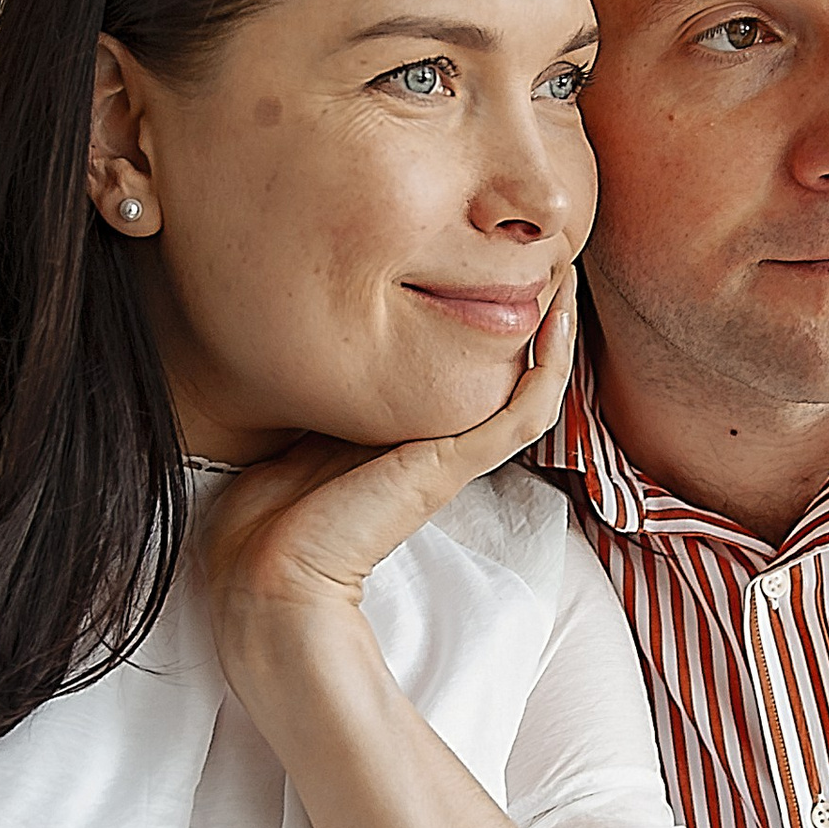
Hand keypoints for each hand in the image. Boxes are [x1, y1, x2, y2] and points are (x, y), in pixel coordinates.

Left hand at [200, 277, 576, 712]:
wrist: (265, 571)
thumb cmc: (264, 513)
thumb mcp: (294, 425)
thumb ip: (314, 390)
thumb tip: (294, 337)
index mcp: (402, 434)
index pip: (459, 370)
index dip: (483, 319)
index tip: (484, 263)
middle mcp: (436, 441)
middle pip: (504, 371)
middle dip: (527, 312)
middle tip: (543, 255)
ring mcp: (451, 452)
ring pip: (532, 385)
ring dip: (556, 330)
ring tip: (564, 274)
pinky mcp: (454, 464)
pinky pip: (528, 409)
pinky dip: (552, 363)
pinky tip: (558, 315)